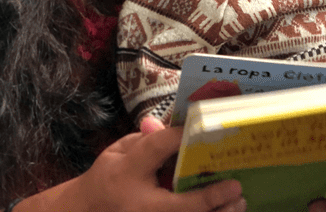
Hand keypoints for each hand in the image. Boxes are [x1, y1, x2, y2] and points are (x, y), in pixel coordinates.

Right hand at [16, 126, 245, 211]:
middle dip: (210, 198)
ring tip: (238, 202)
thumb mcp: (119, 152)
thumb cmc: (109, 177)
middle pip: (180, 205)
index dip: (178, 136)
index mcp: (127, 173)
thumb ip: (145, 140)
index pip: (155, 150)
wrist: (87, 211)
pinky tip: (226, 211)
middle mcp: (140, 204)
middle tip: (235, 185)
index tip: (203, 126)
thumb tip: (166, 122)